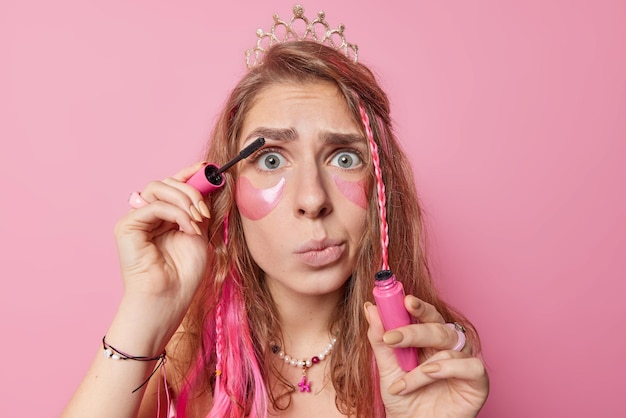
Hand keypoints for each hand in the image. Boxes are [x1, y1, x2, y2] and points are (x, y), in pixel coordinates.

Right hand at [114, 162, 211, 330]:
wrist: (168, 300)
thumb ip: (199, 209)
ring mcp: (136, 219)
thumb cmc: (184, 273)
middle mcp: (147, 214)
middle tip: (205, 210)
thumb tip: (209, 183)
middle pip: (166, 183)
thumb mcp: (200, 233)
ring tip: (198, 219)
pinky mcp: (126, 227)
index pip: (173, 185)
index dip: (189, 173)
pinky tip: (189, 228)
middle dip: (191, 189)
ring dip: (184, 199)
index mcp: (164, 216)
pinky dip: (176, 213)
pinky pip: (154, 206)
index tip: (208, 168)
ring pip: (158, 188)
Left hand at [365, 296, 488, 417]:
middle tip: (392, 337)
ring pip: (448, 347)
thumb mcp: (387, 369)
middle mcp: (449, 347)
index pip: (427, 315)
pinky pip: (471, 364)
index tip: (403, 300)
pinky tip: (430, 373)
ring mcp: (464, 362)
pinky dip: (448, 368)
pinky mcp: (478, 381)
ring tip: (401, 383)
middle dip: (414, 331)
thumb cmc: (405, 400)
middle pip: (438, 326)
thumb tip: (369, 309)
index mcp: (429, 340)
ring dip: (420, 367)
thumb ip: (380, 340)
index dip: (418, 306)